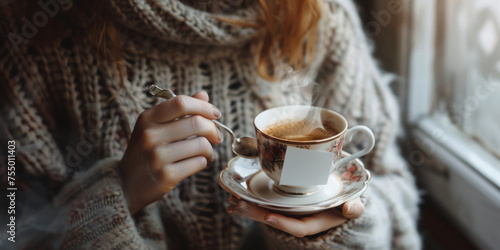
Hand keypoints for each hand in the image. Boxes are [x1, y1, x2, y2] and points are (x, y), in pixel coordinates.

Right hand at [120, 91, 222, 213]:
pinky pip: (198, 163)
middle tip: (216, 136)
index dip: (203, 106)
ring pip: (201, 144)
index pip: (181, 103)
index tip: (215, 114)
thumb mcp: (154, 127)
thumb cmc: (145, 151)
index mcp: (148, 119)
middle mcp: (150, 135)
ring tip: (206, 153)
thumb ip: (178, 110)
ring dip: (209, 149)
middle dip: (213, 129)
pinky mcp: (166, 176)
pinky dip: (203, 162)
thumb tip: (203, 95)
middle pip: (196, 122)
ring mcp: (157, 156)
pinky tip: (198, 163)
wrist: (125, 184)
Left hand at [226, 196, 363, 236]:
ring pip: (268, 211)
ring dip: (249, 208)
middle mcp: (301, 218)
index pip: (299, 227)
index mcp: (316, 220)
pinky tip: (236, 195)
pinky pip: (266, 203)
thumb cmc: (348, 200)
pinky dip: (251, 200)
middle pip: (276, 219)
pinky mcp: (284, 202)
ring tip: (232, 202)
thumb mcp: (355, 204)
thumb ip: (355, 207)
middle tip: (239, 206)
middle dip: (257, 214)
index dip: (284, 223)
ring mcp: (291, 211)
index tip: (268, 216)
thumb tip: (351, 209)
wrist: (344, 195)